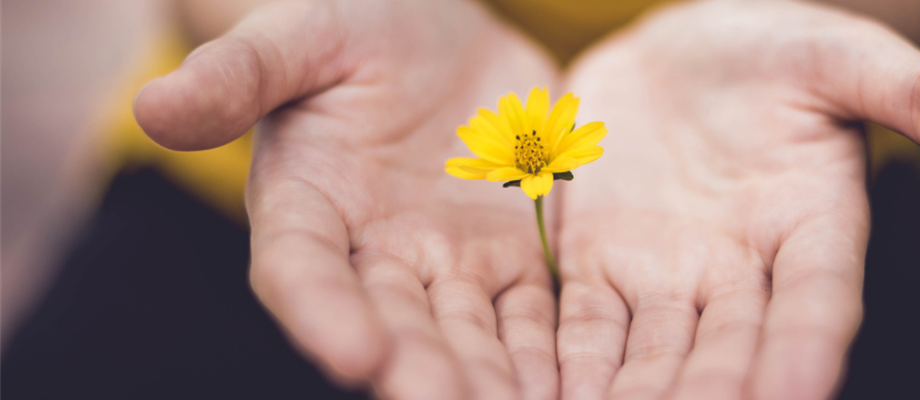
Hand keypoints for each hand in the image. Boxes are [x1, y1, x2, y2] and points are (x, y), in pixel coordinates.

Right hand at [134, 1, 560, 397]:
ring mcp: (448, 262)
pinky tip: (571, 388)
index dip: (323, 314)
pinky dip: (549, 355)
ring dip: (490, 380)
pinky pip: (533, 314)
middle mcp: (373, 253)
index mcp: (307, 205)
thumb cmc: (352, 23)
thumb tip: (154, 106)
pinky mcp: (512, 257)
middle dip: (422, 372)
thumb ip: (240, 72)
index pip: (303, 270)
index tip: (355, 356)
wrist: (435, 32)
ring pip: (469, 335)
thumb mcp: (300, 34)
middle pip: (394, 324)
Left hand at [555, 1, 919, 398]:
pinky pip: (581, 331)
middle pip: (728, 356)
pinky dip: (567, 371)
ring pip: (651, 362)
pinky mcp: (596, 271)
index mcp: (812, 227)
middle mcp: (741, 274)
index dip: (807, 353)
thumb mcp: (839, 56)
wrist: (673, 53)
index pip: (817, 304)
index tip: (798, 393)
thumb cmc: (769, 49)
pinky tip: (545, 398)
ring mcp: (665, 279)